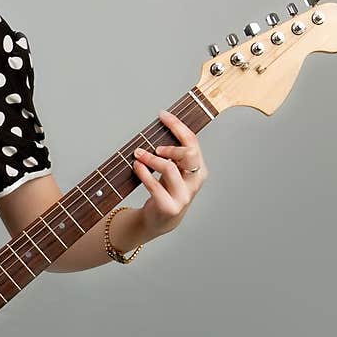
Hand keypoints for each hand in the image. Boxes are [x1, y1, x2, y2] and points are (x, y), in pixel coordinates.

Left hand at [132, 107, 207, 239]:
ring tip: (138, 155)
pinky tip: (136, 166)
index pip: (192, 142)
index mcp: (199, 169)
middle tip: (154, 145)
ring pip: (169, 167)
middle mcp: (195, 181)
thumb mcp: (174, 171)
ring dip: (151, 158)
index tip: (162, 115)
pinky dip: (143, 173)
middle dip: (171, 144)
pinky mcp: (169, 206)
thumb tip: (161, 126)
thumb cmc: (166, 190)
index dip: (177, 125)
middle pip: (189, 153)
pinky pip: (154, 185)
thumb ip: (173, 154)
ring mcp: (183, 195)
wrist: (161, 220)